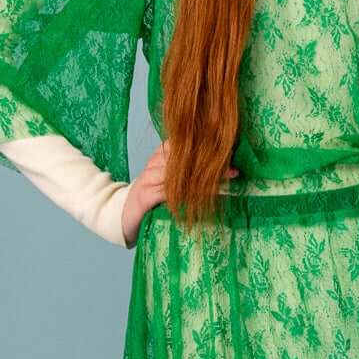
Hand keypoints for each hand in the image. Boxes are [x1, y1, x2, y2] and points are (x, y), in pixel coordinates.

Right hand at [121, 142, 239, 245]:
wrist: (122, 215)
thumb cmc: (153, 199)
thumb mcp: (174, 183)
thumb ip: (191, 173)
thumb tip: (225, 167)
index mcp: (162, 153)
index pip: (188, 143)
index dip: (210, 146)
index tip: (233, 149)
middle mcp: (156, 161)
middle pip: (187, 156)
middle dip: (213, 161)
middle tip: (235, 167)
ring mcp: (149, 177)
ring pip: (181, 172)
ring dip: (206, 176)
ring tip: (228, 177)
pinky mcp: (145, 195)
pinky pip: (170, 191)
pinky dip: (189, 193)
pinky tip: (206, 194)